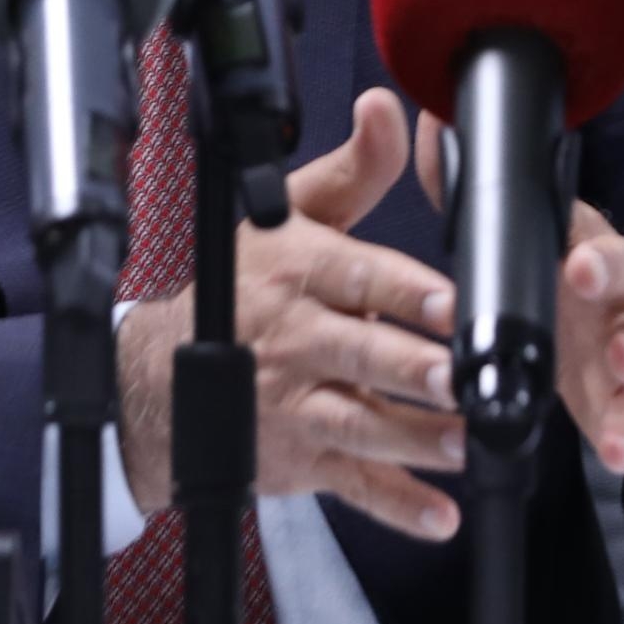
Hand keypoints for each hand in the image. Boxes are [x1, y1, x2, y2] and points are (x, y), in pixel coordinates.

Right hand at [120, 87, 466, 540]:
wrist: (158, 376)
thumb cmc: (240, 288)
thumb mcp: (287, 217)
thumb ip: (352, 171)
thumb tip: (386, 107)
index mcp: (299, 275)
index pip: (357, 278)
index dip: (404, 291)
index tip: (449, 303)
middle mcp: (297, 341)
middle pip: (361, 355)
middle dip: (412, 369)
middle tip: (459, 377)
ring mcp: (297, 405)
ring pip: (361, 425)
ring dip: (416, 440)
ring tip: (466, 445)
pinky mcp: (301, 459)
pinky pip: (352, 485)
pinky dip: (396, 506)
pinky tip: (439, 516)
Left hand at [410, 114, 623, 479]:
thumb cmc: (584, 301)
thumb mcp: (543, 255)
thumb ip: (486, 207)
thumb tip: (433, 130)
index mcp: (587, 252)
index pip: (588, 236)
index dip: (584, 249)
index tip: (574, 260)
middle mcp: (619, 293)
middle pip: (622, 280)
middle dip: (610, 285)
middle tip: (597, 301)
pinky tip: (618, 449)